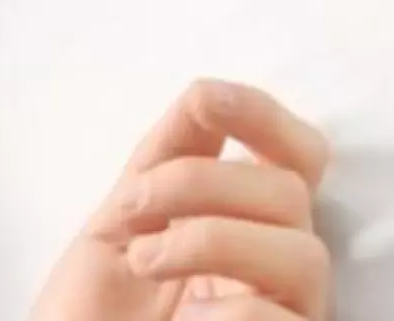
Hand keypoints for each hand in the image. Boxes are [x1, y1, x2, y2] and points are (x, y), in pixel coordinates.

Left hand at [29, 80, 330, 320]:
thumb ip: (163, 163)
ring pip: (305, 254)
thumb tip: (205, 94)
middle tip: (133, 209)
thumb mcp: (116, 227)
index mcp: (243, 231)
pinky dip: (232, 311)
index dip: (263, 117)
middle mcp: (273, 275)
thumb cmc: (88, 320)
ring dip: (209, 238)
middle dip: (200, 182)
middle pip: (292, 193)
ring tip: (146, 262)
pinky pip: (286, 320)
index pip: (297, 158)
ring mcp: (281, 317)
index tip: (206, 102)